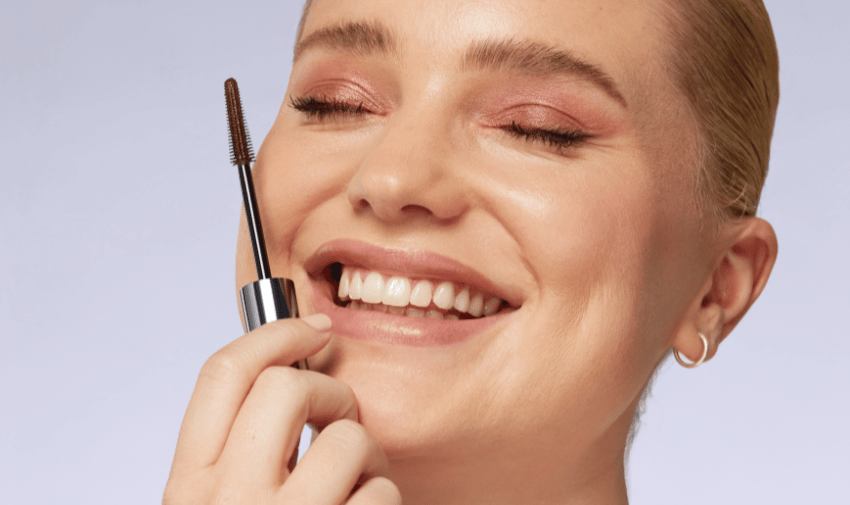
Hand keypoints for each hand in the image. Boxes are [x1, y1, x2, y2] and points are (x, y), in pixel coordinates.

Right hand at [163, 314, 401, 503]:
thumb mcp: (220, 504)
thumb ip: (238, 453)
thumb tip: (286, 378)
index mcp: (189, 487)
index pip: (222, 374)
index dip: (275, 334)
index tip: (314, 326)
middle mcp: (228, 502)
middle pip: (285, 388)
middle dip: (331, 393)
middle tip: (341, 421)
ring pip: (347, 438)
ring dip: (367, 456)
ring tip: (358, 484)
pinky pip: (381, 491)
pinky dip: (383, 498)